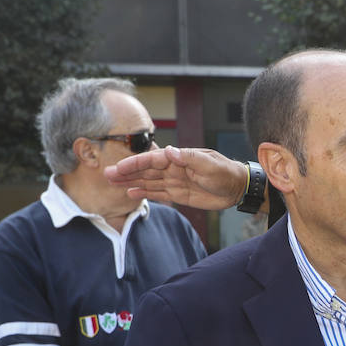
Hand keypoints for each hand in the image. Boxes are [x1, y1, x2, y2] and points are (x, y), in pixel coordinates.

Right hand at [105, 145, 249, 210]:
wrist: (238, 188)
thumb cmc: (226, 172)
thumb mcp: (210, 164)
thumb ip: (190, 158)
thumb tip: (170, 151)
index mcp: (179, 158)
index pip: (153, 159)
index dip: (136, 163)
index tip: (120, 167)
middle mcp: (173, 169)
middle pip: (145, 170)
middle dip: (127, 172)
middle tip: (107, 174)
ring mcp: (175, 181)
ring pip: (148, 181)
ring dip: (131, 181)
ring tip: (113, 182)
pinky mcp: (179, 194)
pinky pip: (158, 193)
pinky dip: (144, 193)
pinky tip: (130, 192)